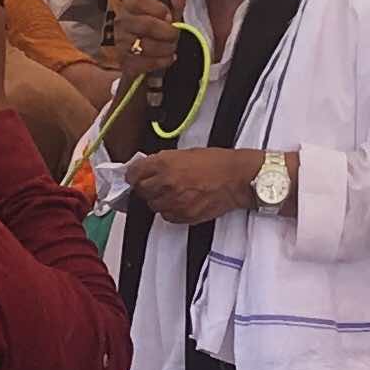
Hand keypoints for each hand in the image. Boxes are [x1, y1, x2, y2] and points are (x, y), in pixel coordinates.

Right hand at [110, 0, 184, 88]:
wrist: (133, 51)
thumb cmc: (151, 27)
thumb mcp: (164, 14)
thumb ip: (175, 3)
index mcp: (129, 4)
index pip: (141, 1)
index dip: (161, 10)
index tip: (169, 17)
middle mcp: (122, 21)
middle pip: (149, 25)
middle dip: (168, 32)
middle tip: (175, 35)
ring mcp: (121, 42)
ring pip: (148, 46)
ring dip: (167, 48)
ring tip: (172, 47)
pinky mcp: (125, 61)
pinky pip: (147, 62)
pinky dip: (163, 61)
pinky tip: (168, 58)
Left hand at [126, 148, 257, 223]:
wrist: (236, 178)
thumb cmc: (217, 163)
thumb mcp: (185, 153)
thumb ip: (164, 161)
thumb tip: (149, 167)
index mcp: (165, 163)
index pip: (134, 173)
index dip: (133, 175)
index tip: (133, 176)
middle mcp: (166, 183)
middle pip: (141, 191)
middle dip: (146, 187)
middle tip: (154, 183)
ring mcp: (175, 201)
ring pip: (152, 205)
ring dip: (158, 200)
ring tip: (171, 192)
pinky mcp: (184, 215)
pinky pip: (167, 216)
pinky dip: (169, 210)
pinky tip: (179, 202)